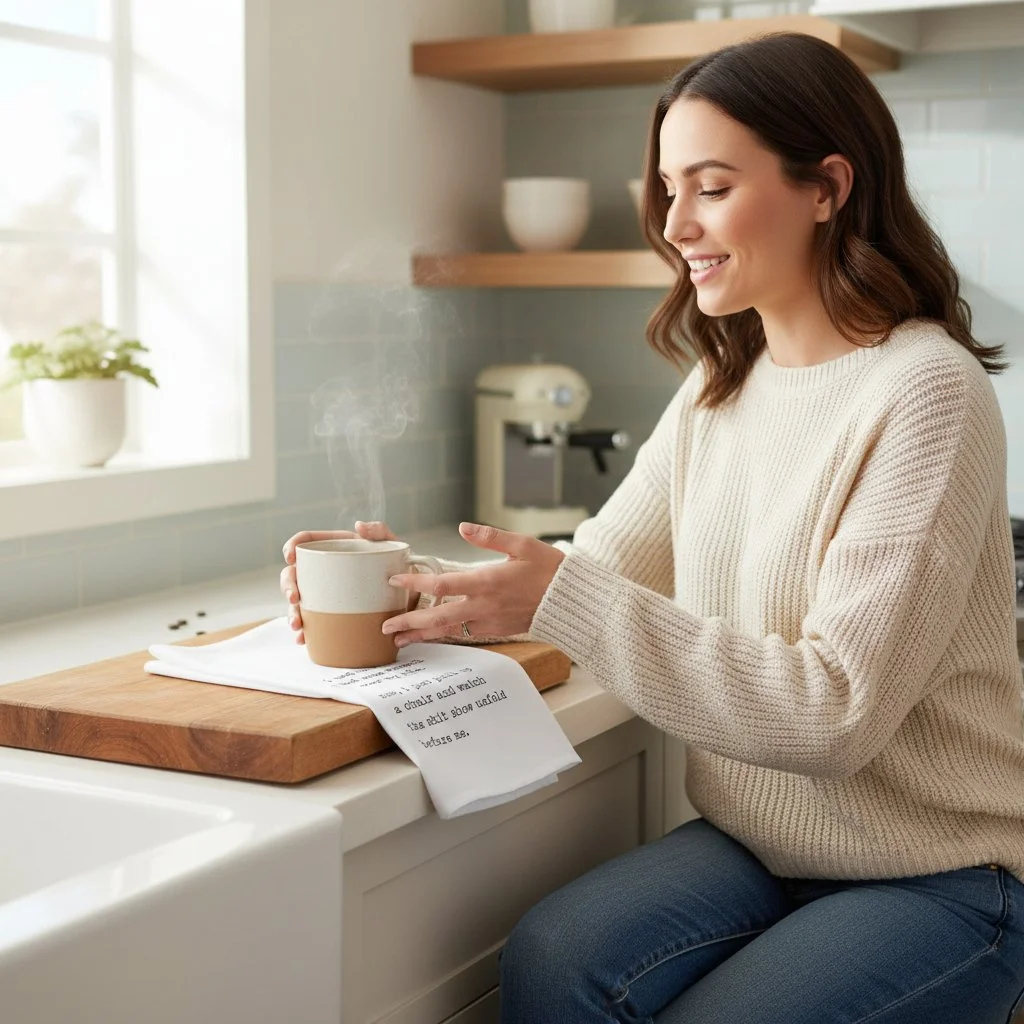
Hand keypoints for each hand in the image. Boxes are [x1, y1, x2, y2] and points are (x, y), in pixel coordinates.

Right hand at [280, 521, 396, 644]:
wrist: (410, 594)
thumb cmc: (398, 565)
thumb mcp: (391, 546)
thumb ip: (379, 531)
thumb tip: (359, 526)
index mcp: (334, 548)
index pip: (305, 542)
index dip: (292, 545)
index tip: (290, 556)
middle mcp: (324, 571)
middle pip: (294, 574)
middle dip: (288, 586)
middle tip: (295, 598)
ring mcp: (325, 593)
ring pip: (298, 601)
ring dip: (293, 612)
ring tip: (298, 625)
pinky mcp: (332, 613)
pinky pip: (312, 622)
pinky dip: (305, 632)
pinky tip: (304, 638)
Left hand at [381, 522, 563, 645]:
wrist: (572, 601)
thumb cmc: (549, 569)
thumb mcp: (522, 544)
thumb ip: (490, 536)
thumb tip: (463, 526)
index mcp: (487, 582)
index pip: (443, 584)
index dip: (416, 582)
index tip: (395, 581)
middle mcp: (484, 605)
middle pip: (438, 617)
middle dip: (410, 623)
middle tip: (385, 627)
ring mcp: (489, 621)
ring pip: (449, 630)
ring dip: (423, 634)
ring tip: (400, 640)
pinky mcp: (496, 630)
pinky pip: (465, 632)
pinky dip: (445, 634)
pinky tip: (432, 634)